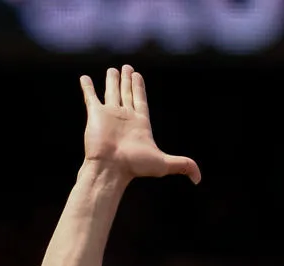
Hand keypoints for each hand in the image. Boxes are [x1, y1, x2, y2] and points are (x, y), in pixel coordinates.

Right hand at [80, 65, 200, 183]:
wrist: (110, 168)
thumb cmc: (134, 166)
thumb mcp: (164, 164)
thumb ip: (183, 165)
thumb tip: (198, 179)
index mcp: (140, 123)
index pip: (140, 100)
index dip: (139, 88)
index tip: (137, 75)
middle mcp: (124, 117)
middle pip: (126, 94)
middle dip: (127, 81)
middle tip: (127, 68)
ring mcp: (109, 115)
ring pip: (111, 92)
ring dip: (112, 81)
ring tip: (112, 70)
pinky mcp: (95, 114)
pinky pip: (91, 97)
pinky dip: (88, 87)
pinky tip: (85, 78)